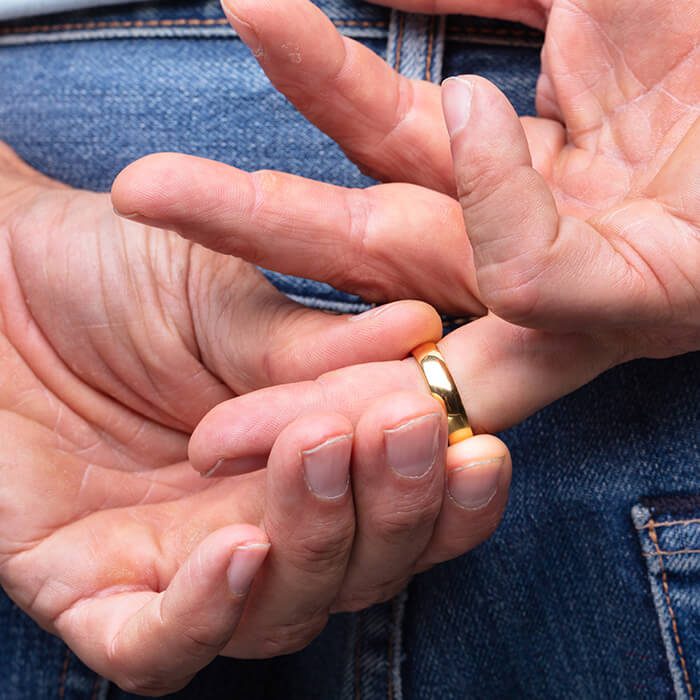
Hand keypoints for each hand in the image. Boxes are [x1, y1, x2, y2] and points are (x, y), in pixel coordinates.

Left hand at [0, 146, 512, 694]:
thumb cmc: (111, 272)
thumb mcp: (225, 297)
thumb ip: (317, 345)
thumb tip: (425, 339)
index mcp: (301, 457)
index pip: (399, 504)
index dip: (448, 493)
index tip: (476, 444)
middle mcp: (255, 521)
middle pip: (356, 570)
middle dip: (392, 510)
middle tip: (402, 430)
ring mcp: (176, 564)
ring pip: (279, 614)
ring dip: (316, 546)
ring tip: (318, 452)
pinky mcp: (88, 589)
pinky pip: (157, 646)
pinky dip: (206, 616)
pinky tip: (240, 549)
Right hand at [116, 0, 697, 470]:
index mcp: (529, 154)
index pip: (382, 157)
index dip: (299, 114)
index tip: (226, 60)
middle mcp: (537, 221)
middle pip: (364, 231)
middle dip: (245, 217)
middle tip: (138, 195)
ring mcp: (578, 270)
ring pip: (414, 281)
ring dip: (298, 243)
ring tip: (163, 199)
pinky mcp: (638, 303)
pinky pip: (533, 279)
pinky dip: (489, 199)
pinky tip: (461, 114)